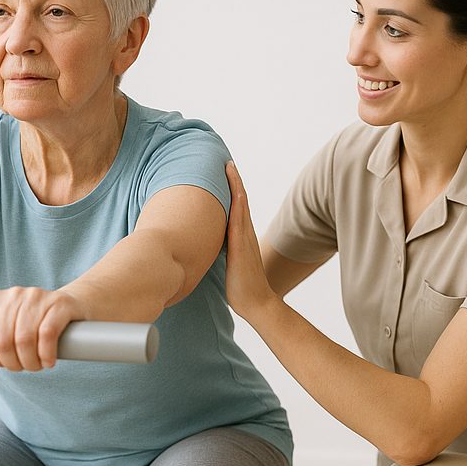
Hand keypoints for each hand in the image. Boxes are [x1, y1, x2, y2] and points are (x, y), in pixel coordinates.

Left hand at [0, 286, 84, 379]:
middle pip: (1, 341)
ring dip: (31, 362)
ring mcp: (36, 296)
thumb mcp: (6, 340)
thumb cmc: (34, 327)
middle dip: (12, 363)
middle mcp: (12, 295)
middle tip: (24, 366)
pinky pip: (47, 334)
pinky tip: (49, 360)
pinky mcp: (59, 303)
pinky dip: (46, 354)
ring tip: (37, 365)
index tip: (2, 364)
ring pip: (24, 339)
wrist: (72, 308)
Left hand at [224, 161, 277, 321]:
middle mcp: (245, 234)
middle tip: (226, 161)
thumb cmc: (242, 288)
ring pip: (240, 206)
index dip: (231, 191)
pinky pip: (239, 220)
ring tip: (229, 166)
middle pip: (239, 201)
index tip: (224, 174)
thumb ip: (224, 254)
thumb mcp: (230, 266)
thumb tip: (209, 250)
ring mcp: (245, 239)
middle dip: (233, 181)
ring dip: (236, 186)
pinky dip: (238, 204)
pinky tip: (236, 191)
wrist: (257, 303)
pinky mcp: (241, 247)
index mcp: (241, 238)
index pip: (236, 209)